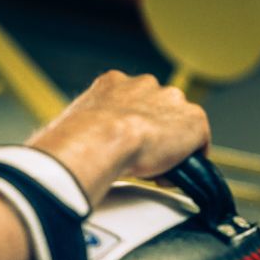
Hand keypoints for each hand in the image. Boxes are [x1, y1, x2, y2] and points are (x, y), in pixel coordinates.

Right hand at [27, 71, 210, 198]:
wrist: (101, 138)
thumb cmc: (78, 140)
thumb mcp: (72, 129)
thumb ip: (80, 134)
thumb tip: (60, 155)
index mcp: (113, 84)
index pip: (129, 102)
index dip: (129, 128)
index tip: (125, 148)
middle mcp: (145, 85)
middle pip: (157, 110)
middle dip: (152, 135)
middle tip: (141, 163)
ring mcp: (171, 100)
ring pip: (178, 125)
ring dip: (170, 148)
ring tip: (155, 171)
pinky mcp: (193, 120)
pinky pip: (199, 143)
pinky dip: (190, 161)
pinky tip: (172, 175)